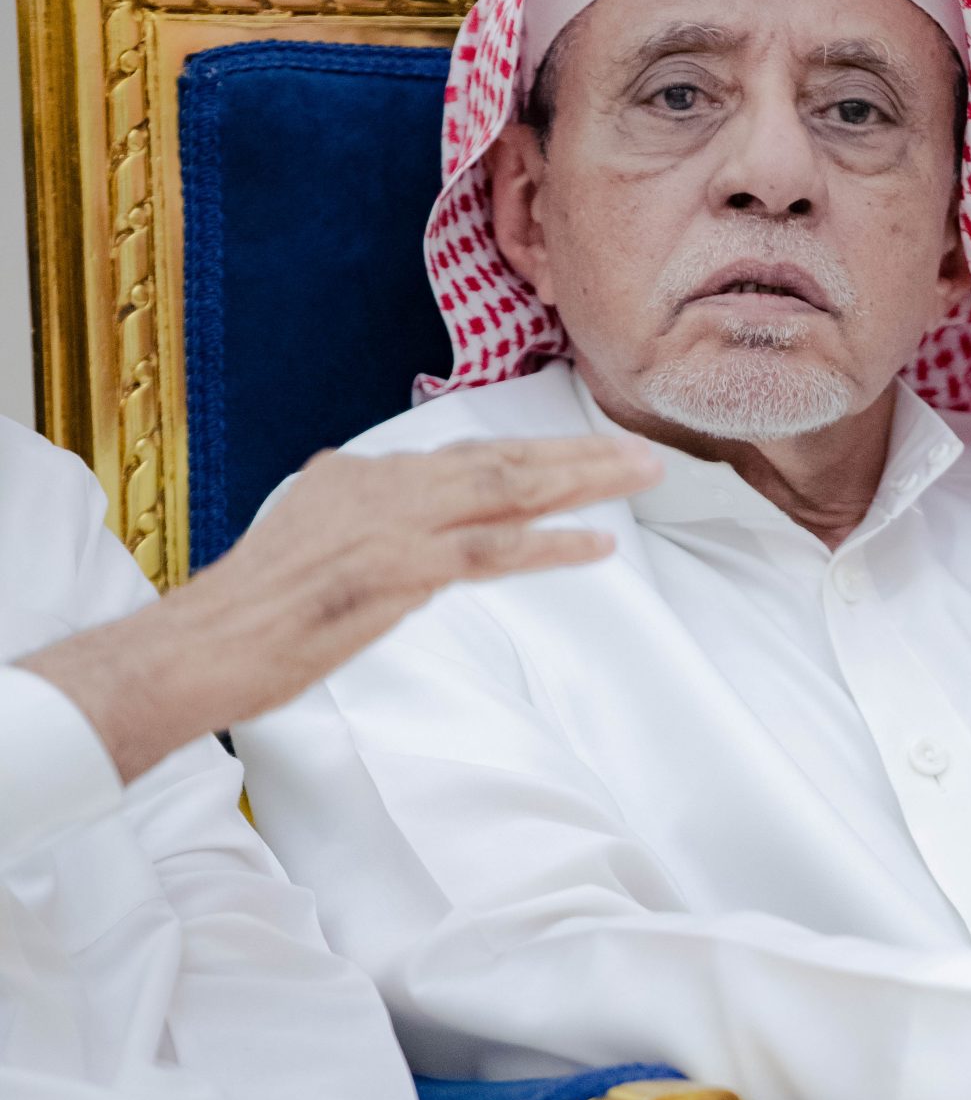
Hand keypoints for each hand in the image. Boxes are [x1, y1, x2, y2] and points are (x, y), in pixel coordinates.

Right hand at [19, 433, 659, 781]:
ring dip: (581, 478)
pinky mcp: (396, 572)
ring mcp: (388, 526)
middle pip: (498, 458)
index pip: (462, 456)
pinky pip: (490, 551)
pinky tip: (599, 542)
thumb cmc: (250, 618)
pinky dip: (550, 544)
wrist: (198, 648)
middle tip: (643, 450)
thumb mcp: (307, 547)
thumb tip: (391, 512)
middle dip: (577, 452)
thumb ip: (356, 523)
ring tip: (642, 472)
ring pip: (505, 489)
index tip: (585, 452)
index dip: (530, 453)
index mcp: (357, 476)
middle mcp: (378, 486)